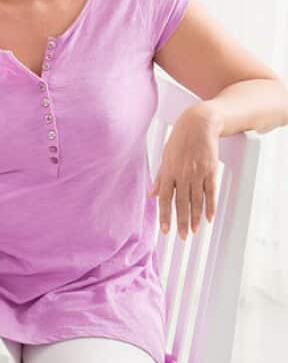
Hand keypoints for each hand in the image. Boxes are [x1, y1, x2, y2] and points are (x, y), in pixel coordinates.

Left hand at [151, 103, 220, 239]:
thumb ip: (159, 177)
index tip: (165, 230)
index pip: (165, 199)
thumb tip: (151, 195)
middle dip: (182, 222)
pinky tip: (209, 218)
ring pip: (197, 201)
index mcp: (168, 172)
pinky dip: (211, 206)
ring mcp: (198, 174)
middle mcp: (182, 175)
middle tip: (183, 237)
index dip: (164, 216)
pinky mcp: (211, 171)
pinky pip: (211, 192)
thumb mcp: (164, 156)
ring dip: (196, 218)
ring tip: (195, 232)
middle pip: (182, 203)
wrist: (198, 125)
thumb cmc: (179, 140)